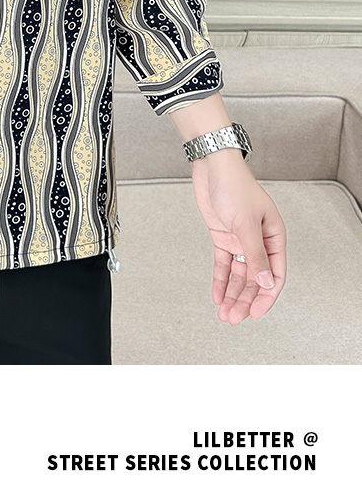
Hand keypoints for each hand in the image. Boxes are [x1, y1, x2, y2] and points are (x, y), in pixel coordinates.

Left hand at [190, 148, 286, 324]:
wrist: (212, 167)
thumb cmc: (235, 187)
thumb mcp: (246, 225)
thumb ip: (256, 256)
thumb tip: (266, 283)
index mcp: (274, 236)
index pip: (275, 275)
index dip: (265, 296)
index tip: (254, 314)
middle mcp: (259, 240)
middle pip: (255, 278)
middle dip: (245, 300)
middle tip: (234, 319)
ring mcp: (240, 239)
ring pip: (239, 274)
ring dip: (232, 294)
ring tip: (225, 313)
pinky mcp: (223, 236)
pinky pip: (223, 264)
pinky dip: (220, 280)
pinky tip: (217, 295)